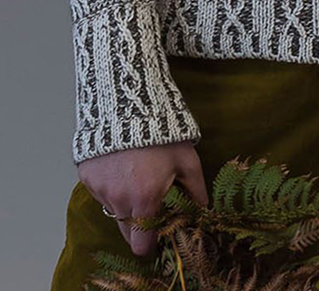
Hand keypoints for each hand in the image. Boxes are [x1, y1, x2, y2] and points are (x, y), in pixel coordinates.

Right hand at [77, 141, 208, 256]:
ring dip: (125, 202)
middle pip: (127, 231)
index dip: (151, 242)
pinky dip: (111, 186)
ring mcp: (99, 188)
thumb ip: (196, 189)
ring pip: (113, 210)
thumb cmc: (162, 131)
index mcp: (144, 199)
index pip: (142, 244)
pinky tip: (122, 166)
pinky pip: (100, 192)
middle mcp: (118, 199)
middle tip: (151, 201)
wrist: (129, 102)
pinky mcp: (87, 177)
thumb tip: (202, 209)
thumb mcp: (187, 159)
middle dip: (140, 223)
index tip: (159, 231)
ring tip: (137, 175)